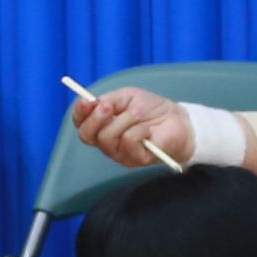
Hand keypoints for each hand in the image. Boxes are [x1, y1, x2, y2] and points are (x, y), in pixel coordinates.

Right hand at [72, 88, 194, 169]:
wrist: (177, 120)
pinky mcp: (134, 159)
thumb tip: (93, 103)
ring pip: (107, 137)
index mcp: (102, 125)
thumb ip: (109, 99)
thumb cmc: (151, 108)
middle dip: (96, 118)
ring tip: (138, 115)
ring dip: (124, 120)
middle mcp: (106, 141)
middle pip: (86, 135)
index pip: (81, 123)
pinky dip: (138, 130)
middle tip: (108, 107)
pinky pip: (127, 142)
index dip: (79, 113)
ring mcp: (119, 153)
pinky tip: (147, 131)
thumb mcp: (128, 97)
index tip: (85, 101)